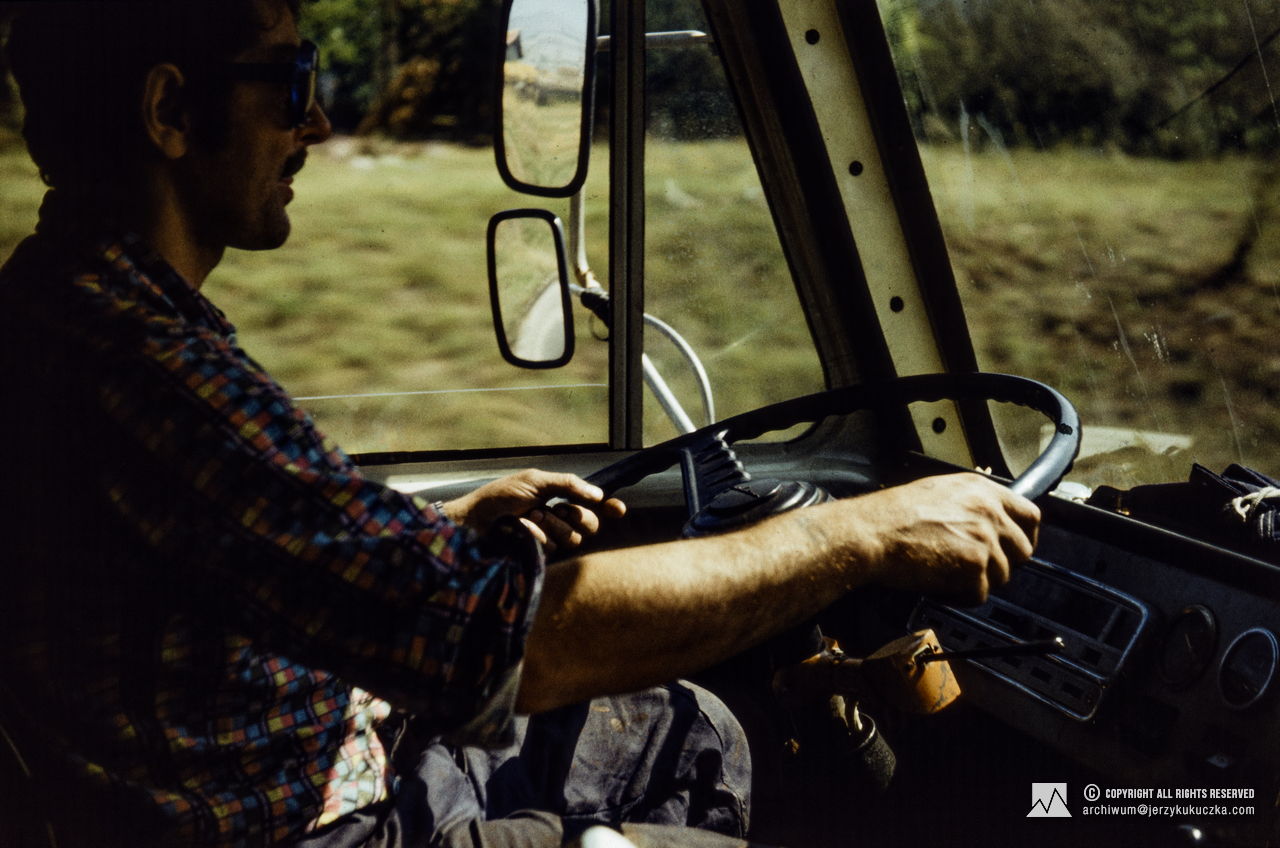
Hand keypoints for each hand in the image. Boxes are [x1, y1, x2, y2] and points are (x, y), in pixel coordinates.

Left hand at [443, 469, 626, 552]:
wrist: (473, 520)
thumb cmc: (499, 497)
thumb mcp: (535, 481)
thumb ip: (569, 484)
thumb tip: (599, 495)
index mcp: (559, 498)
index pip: (593, 506)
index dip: (610, 508)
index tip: (618, 509)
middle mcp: (558, 520)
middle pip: (591, 525)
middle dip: (576, 515)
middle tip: (554, 508)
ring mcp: (549, 540)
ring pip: (573, 539)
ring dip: (552, 525)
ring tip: (529, 517)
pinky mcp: (538, 556)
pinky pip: (552, 548)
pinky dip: (536, 535)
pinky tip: (520, 531)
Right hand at [856, 472, 1039, 604]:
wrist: (870, 533)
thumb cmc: (890, 515)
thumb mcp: (938, 492)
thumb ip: (970, 503)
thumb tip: (987, 523)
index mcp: (981, 489)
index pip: (1029, 515)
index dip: (1023, 536)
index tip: (1013, 547)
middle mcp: (989, 511)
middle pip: (1022, 550)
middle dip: (1002, 563)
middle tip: (975, 568)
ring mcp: (984, 539)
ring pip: (1001, 576)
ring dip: (976, 581)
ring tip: (946, 574)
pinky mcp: (974, 566)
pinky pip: (979, 594)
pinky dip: (960, 596)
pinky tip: (939, 585)